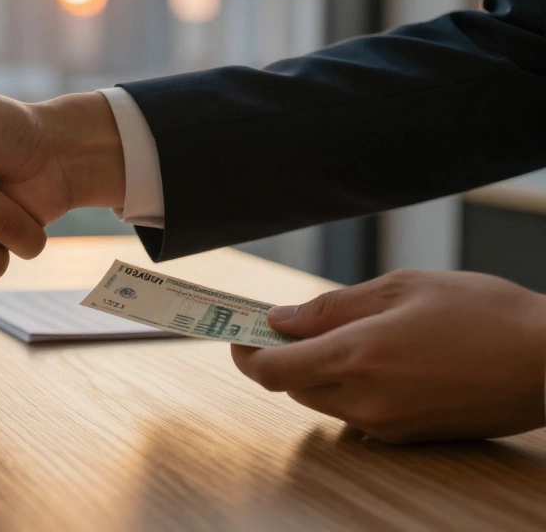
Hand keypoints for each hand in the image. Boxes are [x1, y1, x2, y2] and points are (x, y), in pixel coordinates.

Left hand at [232, 270, 545, 442]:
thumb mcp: (403, 288)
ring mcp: (387, 425)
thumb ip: (333, 307)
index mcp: (359, 356)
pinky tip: (376, 358)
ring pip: (322, 401)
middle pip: (292, 387)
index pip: (272, 370)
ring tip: (340, 335)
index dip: (246, 352)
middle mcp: (366, 398)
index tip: (238, 331)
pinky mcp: (408, 437)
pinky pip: (356, 413)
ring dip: (314, 373)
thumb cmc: (485, 313)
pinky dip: (348, 387)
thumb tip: (281, 319)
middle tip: (285, 325)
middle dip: (281, 358)